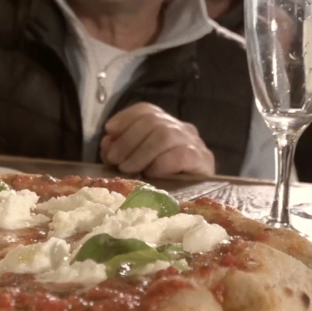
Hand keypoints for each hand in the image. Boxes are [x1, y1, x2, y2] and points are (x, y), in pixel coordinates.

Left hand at [99, 102, 215, 177]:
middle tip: (115, 160)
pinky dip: (162, 163)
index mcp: (165, 125)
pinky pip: (181, 155)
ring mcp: (194, 143)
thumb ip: (119, 152)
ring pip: (165, 135)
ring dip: (141, 152)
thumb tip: (107, 143)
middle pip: (152, 121)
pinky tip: (152, 173)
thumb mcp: (135, 163)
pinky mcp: (203, 161)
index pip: (146, 110)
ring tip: (128, 168)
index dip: (125, 118)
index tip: (109, 130)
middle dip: (128, 140)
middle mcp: (181, 129)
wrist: (195, 200)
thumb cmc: (161, 181)